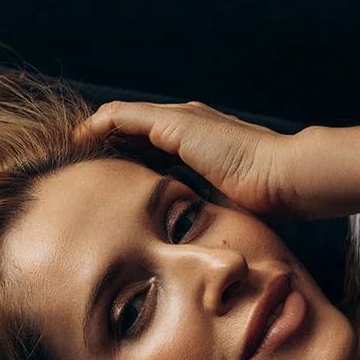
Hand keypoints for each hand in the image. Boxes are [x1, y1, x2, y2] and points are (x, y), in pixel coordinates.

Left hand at [73, 100, 300, 217]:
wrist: (286, 180)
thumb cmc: (269, 202)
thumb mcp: (227, 207)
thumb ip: (209, 212)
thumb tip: (199, 242)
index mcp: (201, 144)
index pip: (153, 146)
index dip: (128, 157)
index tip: (107, 177)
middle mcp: (189, 125)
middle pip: (134, 129)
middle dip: (108, 143)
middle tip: (81, 163)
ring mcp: (181, 120)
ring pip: (123, 119)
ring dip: (97, 133)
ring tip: (73, 148)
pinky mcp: (174, 123)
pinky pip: (121, 117)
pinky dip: (99, 126)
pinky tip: (80, 139)